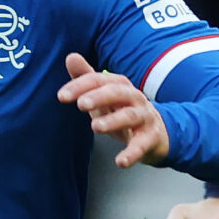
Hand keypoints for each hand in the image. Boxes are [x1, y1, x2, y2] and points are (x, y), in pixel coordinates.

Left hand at [59, 52, 167, 167]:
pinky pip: (141, 145)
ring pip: (130, 116)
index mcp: (120, 86)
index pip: (99, 81)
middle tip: (81, 104)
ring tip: (96, 126)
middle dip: (99, 96)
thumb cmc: (123, 111)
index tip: (62, 96)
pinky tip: (120, 162)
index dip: (80, 86)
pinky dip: (132, 153)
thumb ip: (87, 78)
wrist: (157, 133)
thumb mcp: (104, 96)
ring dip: (113, 120)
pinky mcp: (150, 138)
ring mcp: (144, 117)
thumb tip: (70, 56)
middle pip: (117, 92)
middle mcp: (134, 98)